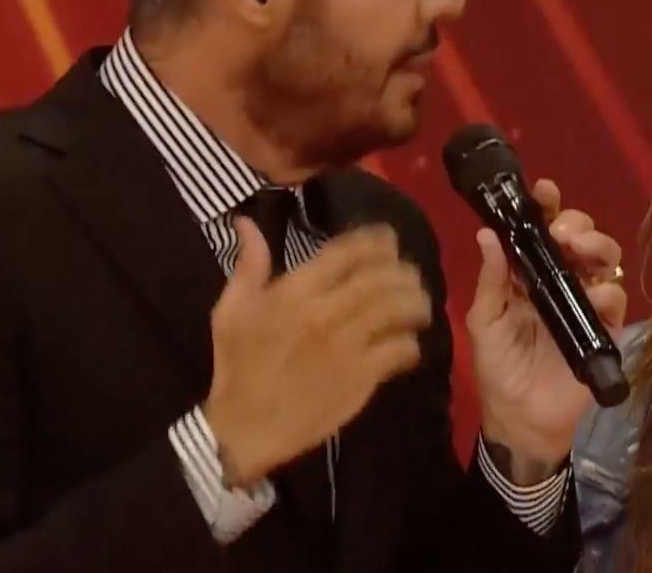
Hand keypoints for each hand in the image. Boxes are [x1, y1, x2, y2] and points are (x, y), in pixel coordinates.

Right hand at [203, 218, 430, 485]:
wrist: (244, 429)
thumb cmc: (238, 367)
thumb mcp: (231, 311)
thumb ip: (248, 265)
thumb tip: (247, 222)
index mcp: (295, 293)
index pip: (348, 252)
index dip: (376, 240)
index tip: (388, 240)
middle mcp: (325, 314)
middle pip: (381, 277)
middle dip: (402, 269)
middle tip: (409, 273)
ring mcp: (347, 347)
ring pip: (397, 310)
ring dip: (415, 302)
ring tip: (420, 303)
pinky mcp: (361, 379)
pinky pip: (400, 351)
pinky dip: (411, 343)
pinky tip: (410, 342)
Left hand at [467, 179, 626, 479]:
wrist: (522, 418)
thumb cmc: (499, 367)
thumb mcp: (485, 322)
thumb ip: (491, 280)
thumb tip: (486, 234)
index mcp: (528, 273)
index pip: (540, 231)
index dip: (545, 207)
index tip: (543, 191)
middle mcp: (560, 280)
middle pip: (580, 236)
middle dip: (576, 224)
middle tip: (562, 232)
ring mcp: (586, 301)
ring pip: (604, 259)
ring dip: (597, 245)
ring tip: (580, 250)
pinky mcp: (606, 326)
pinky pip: (615, 297)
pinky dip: (608, 291)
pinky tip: (594, 295)